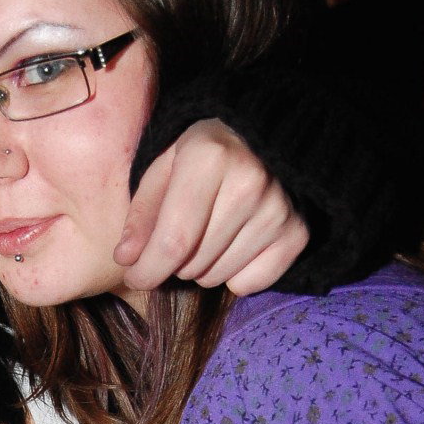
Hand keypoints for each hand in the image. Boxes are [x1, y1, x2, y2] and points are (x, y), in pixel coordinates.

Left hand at [114, 119, 309, 294]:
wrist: (263, 139)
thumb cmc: (203, 153)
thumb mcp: (164, 168)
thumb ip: (142, 213)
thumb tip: (127, 259)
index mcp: (210, 158)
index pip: (174, 241)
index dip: (147, 270)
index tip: (134, 276)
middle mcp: (251, 184)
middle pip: (193, 264)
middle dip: (174, 263)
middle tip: (180, 237)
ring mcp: (278, 211)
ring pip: (218, 277)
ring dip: (202, 268)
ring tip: (209, 234)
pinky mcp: (297, 233)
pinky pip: (249, 284)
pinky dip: (235, 275)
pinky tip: (235, 244)